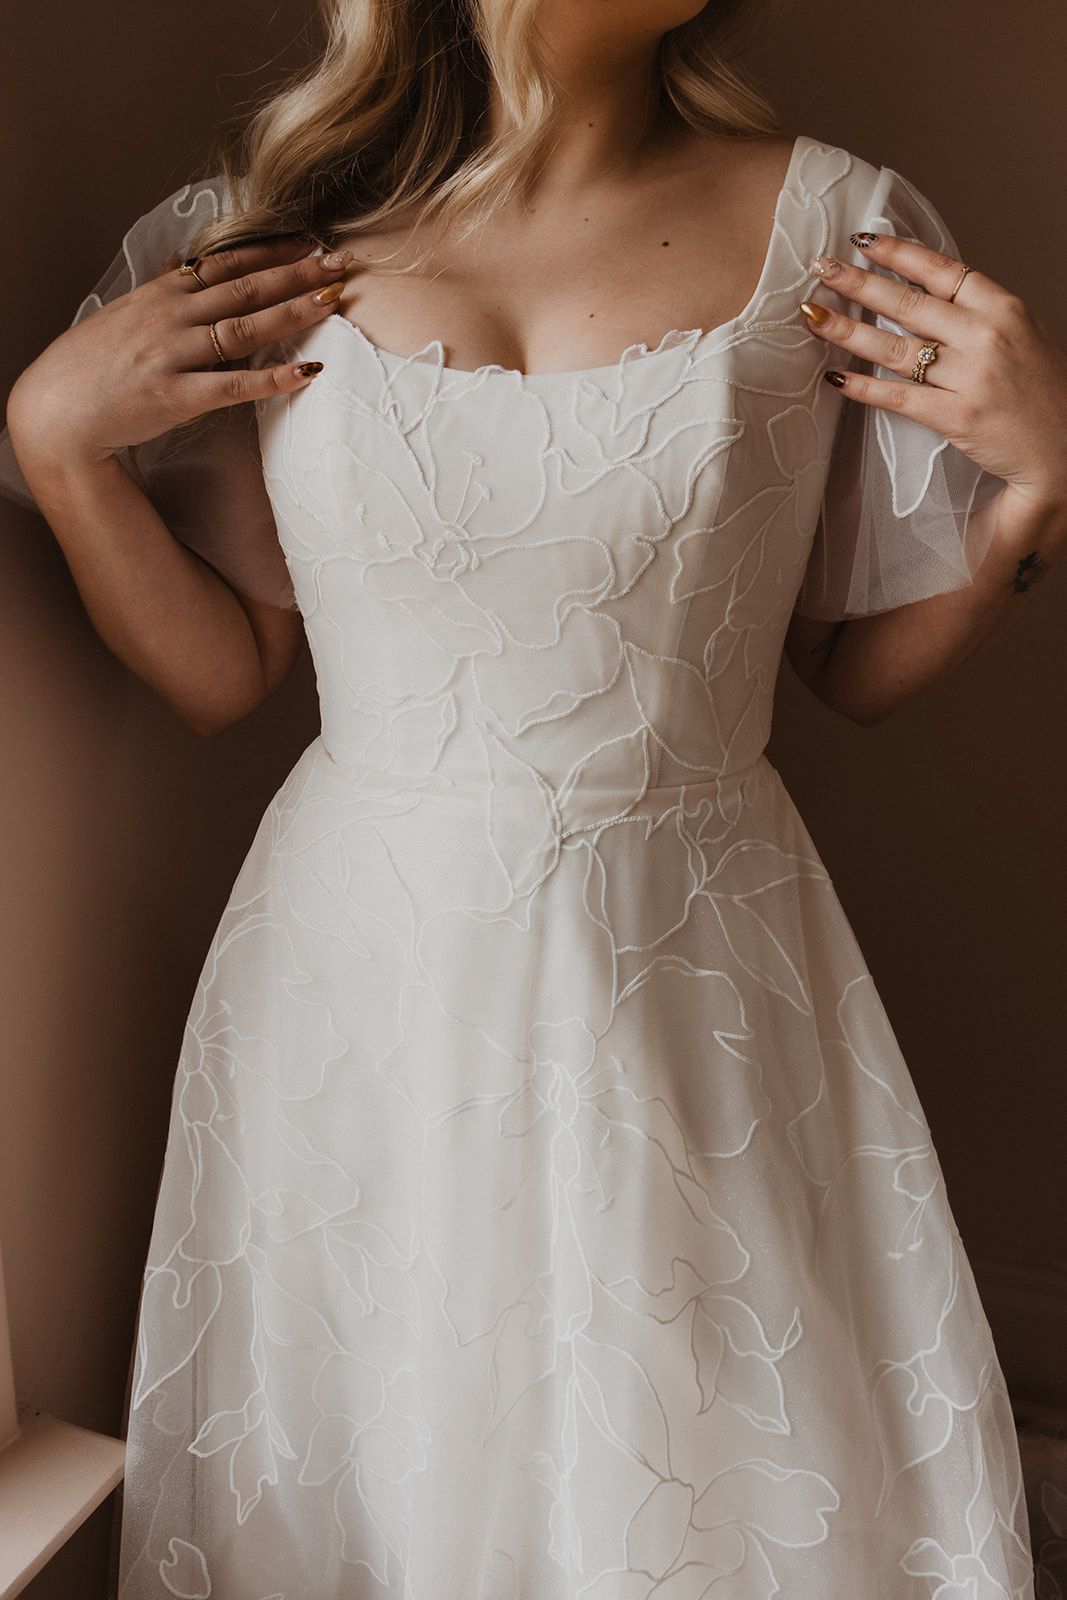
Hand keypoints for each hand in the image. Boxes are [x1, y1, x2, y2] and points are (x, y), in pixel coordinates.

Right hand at [6, 236, 359, 470]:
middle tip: (340, 261)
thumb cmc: (93, 365)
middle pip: (244, 287)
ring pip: (244, 327)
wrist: (57, 411)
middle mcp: (171, 316)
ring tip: (333, 300)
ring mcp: (173, 355)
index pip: (226, 262)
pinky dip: (272, 378)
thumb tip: (179, 262)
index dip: (272, 250)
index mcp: (162, 294)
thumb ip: (160, 290)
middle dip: (296, 272)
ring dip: (292, 312)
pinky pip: (233, 385)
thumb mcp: (124, 314)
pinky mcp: (176, 396)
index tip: (310, 239)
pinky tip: (307, 371)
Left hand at [799, 235, 1066, 512]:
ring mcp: (971, 377)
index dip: (898, 253)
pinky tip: (835, 379)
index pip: (942, 270)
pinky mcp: (958, 416)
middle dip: (857, 284)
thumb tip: (922, 294)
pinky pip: (899, 397)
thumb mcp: (1020, 334)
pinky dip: (864, 388)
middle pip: (908, 303)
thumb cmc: (1040, 391)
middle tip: (820, 269)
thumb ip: (976, 314)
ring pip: (895, 347)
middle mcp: (986, 336)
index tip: (862, 241)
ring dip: (847, 331)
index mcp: (1003, 307)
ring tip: (813, 317)